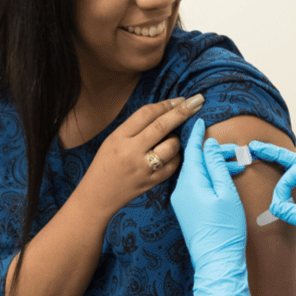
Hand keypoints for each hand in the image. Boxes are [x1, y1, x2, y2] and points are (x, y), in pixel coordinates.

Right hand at [78, 95, 203, 218]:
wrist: (97, 196)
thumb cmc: (106, 164)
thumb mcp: (113, 140)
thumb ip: (136, 127)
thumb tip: (166, 111)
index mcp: (119, 137)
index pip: (146, 114)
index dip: (166, 104)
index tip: (181, 99)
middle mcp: (131, 152)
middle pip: (162, 126)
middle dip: (183, 111)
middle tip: (198, 100)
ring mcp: (143, 168)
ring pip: (171, 147)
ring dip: (177, 139)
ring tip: (171, 139)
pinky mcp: (152, 182)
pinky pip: (174, 165)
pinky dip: (177, 157)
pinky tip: (172, 154)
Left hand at [172, 119, 251, 295]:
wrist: (216, 261)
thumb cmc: (225, 229)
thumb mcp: (225, 192)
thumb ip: (215, 166)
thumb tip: (208, 145)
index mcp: (189, 182)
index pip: (191, 149)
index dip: (197, 133)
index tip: (199, 117)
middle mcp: (180, 189)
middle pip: (194, 160)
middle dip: (210, 150)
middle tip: (230, 147)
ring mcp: (181, 201)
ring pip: (195, 173)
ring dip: (212, 164)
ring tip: (233, 163)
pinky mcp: (186, 210)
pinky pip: (195, 185)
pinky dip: (208, 177)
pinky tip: (222, 177)